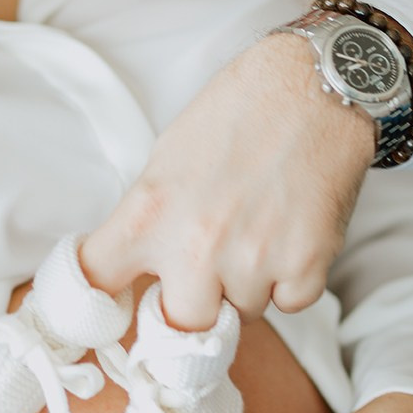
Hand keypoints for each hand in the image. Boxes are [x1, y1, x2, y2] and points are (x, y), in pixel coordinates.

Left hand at [81, 34, 375, 329]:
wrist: (316, 86)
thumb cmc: (241, 112)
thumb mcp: (169, 158)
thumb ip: (151, 219)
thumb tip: (140, 266)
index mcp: (149, 212)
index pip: (96, 280)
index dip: (98, 300)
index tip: (107, 307)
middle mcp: (195, 246)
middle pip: (180, 325)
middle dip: (195, 303)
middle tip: (210, 268)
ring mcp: (252, 260)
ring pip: (243, 312)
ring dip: (249, 284)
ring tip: (261, 228)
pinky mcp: (305, 265)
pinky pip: (290, 302)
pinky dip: (292, 279)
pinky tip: (292, 233)